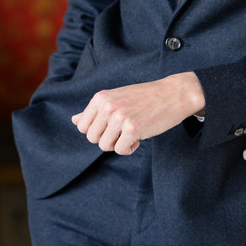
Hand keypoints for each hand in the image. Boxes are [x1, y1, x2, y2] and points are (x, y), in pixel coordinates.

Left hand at [71, 72, 205, 154]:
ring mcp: (120, 117)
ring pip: (105, 146)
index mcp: (100, 98)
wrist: (172, 94)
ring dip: (118, 144)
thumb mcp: (115, 98)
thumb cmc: (143, 98)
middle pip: (92, 138)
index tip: (110, 126)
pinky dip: (129, 148)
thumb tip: (74, 120)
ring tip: (130, 133)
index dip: (96, 131)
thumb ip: (94, 110)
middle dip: (106, 139)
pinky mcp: (133, 129)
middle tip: (121, 131)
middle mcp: (107, 106)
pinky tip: (139, 137)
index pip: (82, 126)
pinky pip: (120, 150)